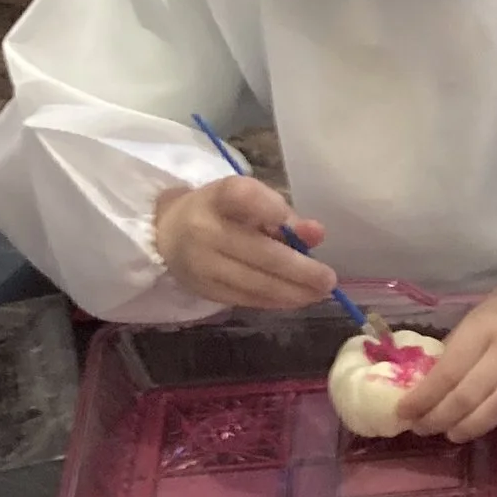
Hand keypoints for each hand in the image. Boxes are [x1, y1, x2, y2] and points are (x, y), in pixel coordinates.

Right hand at [151, 175, 339, 310]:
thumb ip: (284, 215)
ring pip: (256, 283)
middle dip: (301, 270)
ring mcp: (202, 264)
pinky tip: (295, 298)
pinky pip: (247, 299)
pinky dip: (276, 300)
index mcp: (217, 197)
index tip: (298, 224)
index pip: (242, 196)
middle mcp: (205, 229)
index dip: (272, 207)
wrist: (168, 235)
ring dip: (294, 292)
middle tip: (328, 280)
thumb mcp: (249, 202)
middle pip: (260, 252)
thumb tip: (317, 234)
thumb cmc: (220, 213)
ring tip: (318, 292)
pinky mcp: (204, 289)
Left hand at [396, 262, 496, 469]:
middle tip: (422, 430)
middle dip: (439, 416)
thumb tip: (438, 372)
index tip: (403, 414)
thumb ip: (467, 338)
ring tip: (453, 437)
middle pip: (467, 393)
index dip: (423, 396)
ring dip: (473, 426)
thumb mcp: (489, 307)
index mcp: (484, 327)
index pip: (447, 370)